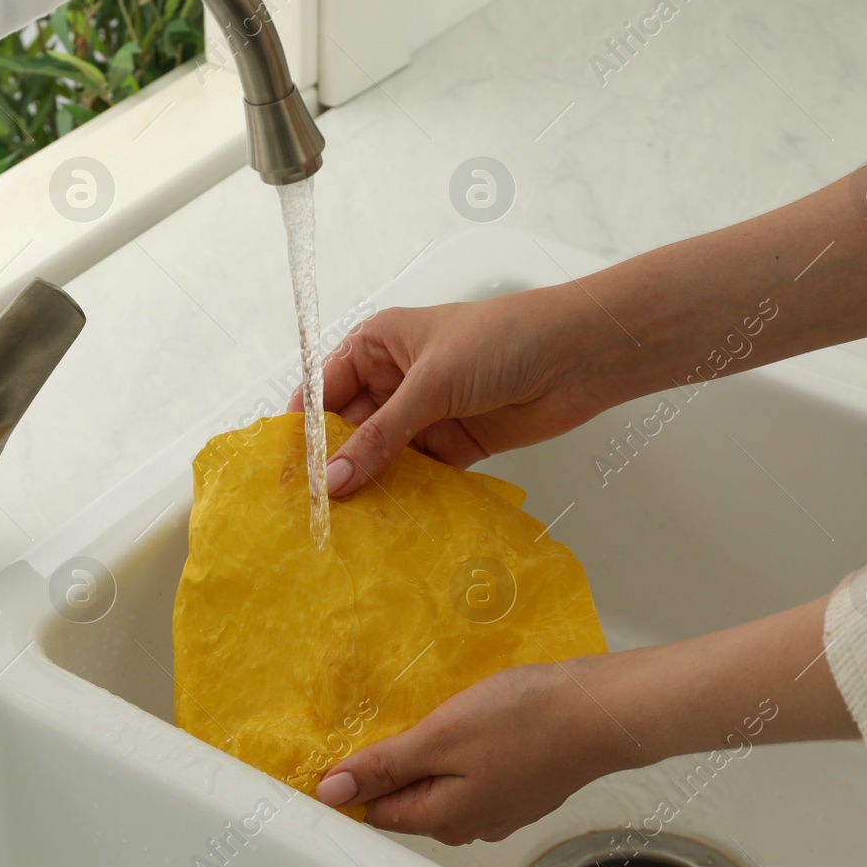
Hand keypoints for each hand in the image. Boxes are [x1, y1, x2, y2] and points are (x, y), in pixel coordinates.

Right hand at [288, 289, 619, 497]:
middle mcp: (394, 379)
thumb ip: (382, 435)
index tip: (287, 473)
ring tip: (344, 526)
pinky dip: (406, 497)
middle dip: (334, 466)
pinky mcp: (455, 444)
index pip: (323, 391)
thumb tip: (334, 479)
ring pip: (382, 457)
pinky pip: (418, 476)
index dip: (305, 431)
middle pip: (349, 429)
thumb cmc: (503, 340)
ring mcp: (425, 414)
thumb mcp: (431, 383)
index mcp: (377, 345)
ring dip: (369, 486)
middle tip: (312, 511)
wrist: (578, 356)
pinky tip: (388, 523)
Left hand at [312, 659, 641, 844]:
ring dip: (428, 749)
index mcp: (443, 818)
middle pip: (407, 797)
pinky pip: (471, 770)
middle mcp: (469, 822)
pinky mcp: (518, 783)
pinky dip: (461, 746)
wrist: (600, 710)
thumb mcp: (441, 735)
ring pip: (441, 781)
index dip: (352, 778)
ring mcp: (498, 805)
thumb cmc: (528, 720)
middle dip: (391, 761)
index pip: (374, 810)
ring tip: (434, 711)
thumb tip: (334, 792)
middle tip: (393, 716)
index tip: (344, 742)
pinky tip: (470, 717)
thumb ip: (386, 765)